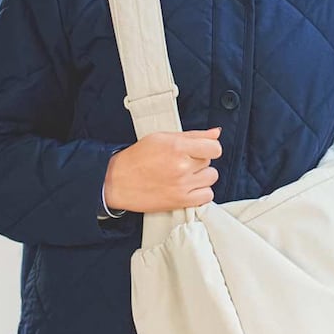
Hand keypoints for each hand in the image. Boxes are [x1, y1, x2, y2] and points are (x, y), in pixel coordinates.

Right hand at [102, 127, 221, 212]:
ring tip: (185, 175)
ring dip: (202, 176)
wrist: (117, 182)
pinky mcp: (181, 201)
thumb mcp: (162, 138)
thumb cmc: (136, 159)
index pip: (214, 148)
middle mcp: (181, 166)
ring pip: (211, 178)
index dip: (209, 148)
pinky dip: (201, 192)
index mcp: (177, 147)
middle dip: (199, 160)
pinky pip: (207, 196)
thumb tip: (215, 133)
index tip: (202, 150)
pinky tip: (189, 187)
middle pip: (210, 162)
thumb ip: (193, 135)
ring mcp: (182, 185)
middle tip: (183, 161)